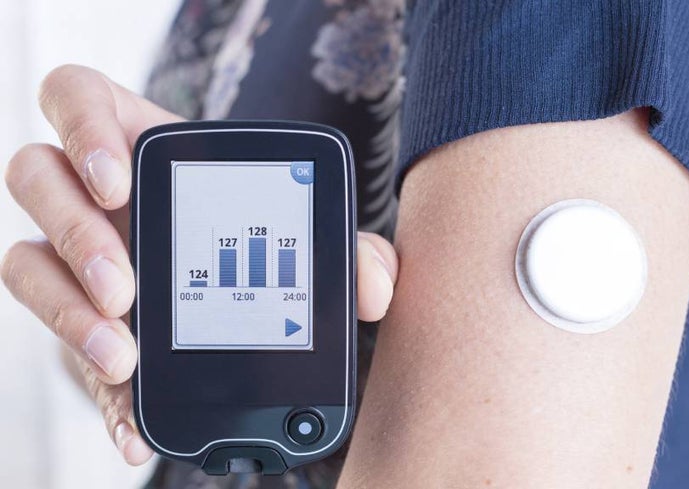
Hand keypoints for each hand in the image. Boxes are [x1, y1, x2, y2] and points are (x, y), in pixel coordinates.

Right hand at [1, 65, 398, 464]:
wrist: (236, 291)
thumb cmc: (264, 238)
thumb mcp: (306, 235)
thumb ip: (346, 250)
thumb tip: (375, 289)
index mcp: (138, 143)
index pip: (76, 98)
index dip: (81, 127)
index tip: (119, 182)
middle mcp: (90, 193)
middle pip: (36, 180)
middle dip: (76, 234)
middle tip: (124, 288)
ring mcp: (73, 254)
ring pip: (23, 261)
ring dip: (65, 310)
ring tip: (123, 356)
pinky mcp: (78, 319)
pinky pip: (57, 349)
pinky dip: (95, 393)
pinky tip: (131, 423)